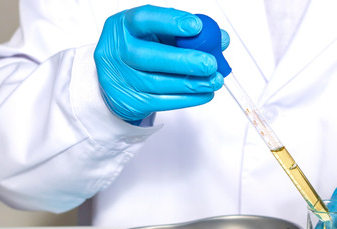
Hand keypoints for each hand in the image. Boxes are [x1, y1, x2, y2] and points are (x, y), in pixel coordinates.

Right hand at [94, 5, 228, 121]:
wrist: (116, 79)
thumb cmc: (141, 49)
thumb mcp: (159, 34)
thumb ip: (186, 33)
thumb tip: (220, 38)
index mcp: (123, 26)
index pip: (144, 19)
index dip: (171, 21)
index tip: (197, 26)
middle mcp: (118, 51)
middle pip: (148, 56)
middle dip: (184, 60)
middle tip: (210, 63)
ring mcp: (122, 78)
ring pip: (158, 83)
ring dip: (191, 83)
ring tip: (214, 80)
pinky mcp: (131, 101)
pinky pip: (162, 101)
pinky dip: (187, 98)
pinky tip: (204, 93)